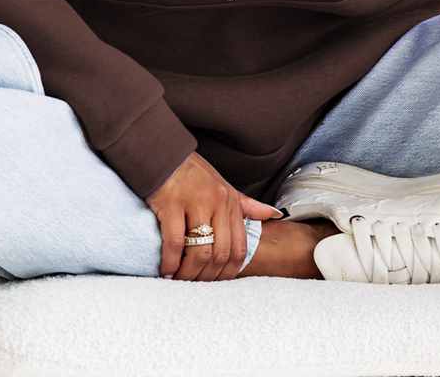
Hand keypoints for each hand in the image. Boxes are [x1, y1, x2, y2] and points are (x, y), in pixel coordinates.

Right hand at [144, 151, 282, 280]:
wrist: (165, 153)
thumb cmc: (193, 173)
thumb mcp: (224, 186)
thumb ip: (246, 205)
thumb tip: (274, 214)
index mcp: (231, 202)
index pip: (239, 247)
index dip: (228, 272)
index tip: (215, 283)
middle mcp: (218, 202)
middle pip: (221, 253)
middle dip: (208, 277)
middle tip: (194, 286)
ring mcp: (195, 202)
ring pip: (200, 251)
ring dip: (189, 273)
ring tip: (178, 280)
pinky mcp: (172, 204)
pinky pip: (175, 242)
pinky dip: (171, 262)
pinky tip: (166, 270)